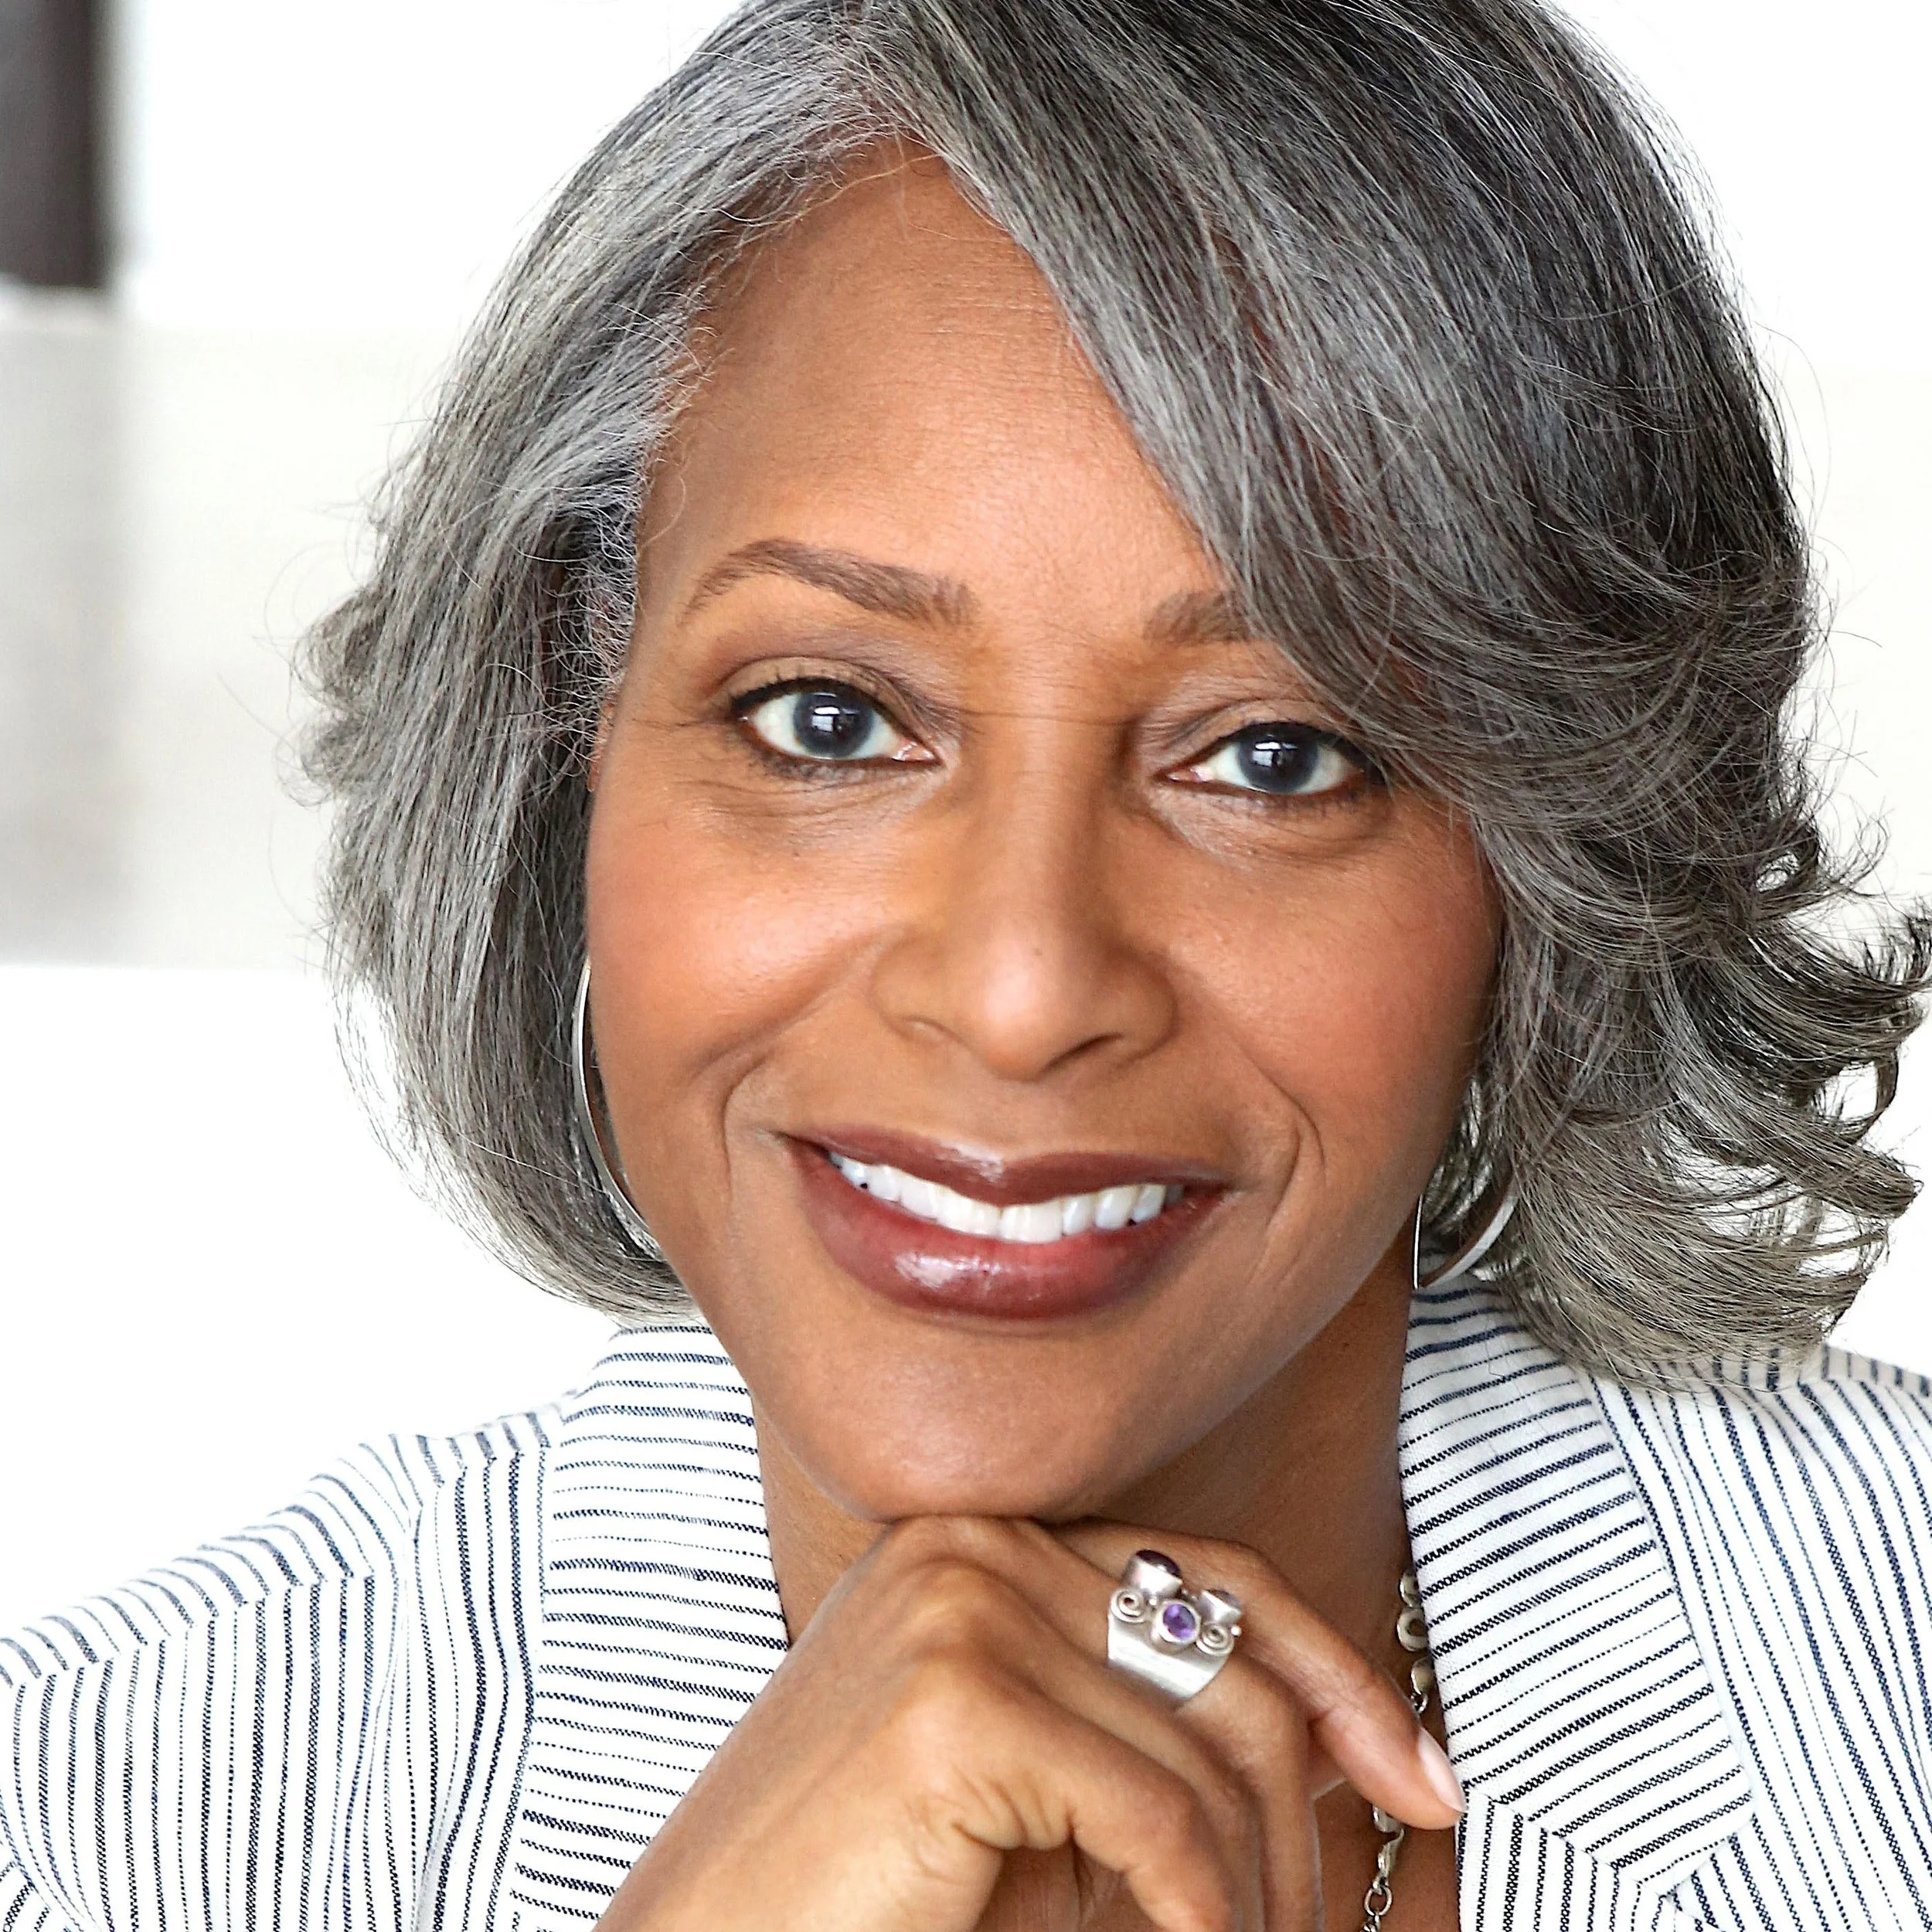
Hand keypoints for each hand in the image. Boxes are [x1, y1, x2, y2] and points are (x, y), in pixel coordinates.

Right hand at [595, 1516, 1461, 1931]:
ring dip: (1256, 1892)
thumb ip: (1147, 1733)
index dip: (1339, 1672)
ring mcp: (956, 1604)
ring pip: (1209, 1756)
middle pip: (1231, 1663)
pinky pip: (1155, 1821)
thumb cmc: (864, 1896)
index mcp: (983, 1541)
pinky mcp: (950, 1699)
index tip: (1425, 1777)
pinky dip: (1199, 1917)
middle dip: (1310, 1815)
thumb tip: (1341, 1741)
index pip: (1213, 1577)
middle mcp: (972, 1542)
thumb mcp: (1035, 1791)